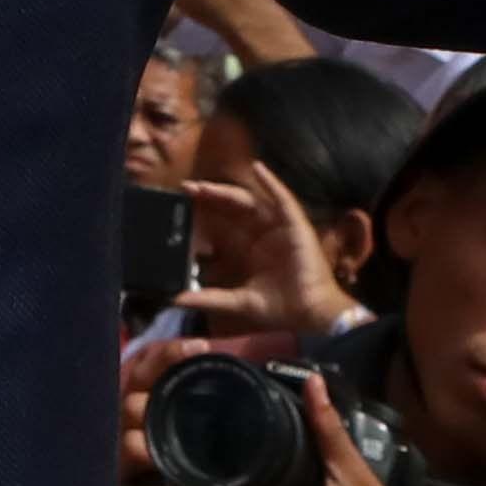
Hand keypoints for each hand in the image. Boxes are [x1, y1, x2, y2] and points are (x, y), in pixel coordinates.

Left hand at [177, 166, 347, 342]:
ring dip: (227, 191)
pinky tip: (258, 169)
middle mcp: (261, 233)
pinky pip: (283, 199)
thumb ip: (209, 299)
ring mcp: (278, 227)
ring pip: (250, 201)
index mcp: (247, 248)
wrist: (311, 316)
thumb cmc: (280, 308)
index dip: (202, 213)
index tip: (179, 205)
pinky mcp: (295, 225)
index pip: (221, 224)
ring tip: (204, 186)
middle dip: (208, 197)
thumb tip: (174, 300)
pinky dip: (272, 182)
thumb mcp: (239, 302)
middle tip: (185, 188)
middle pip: (230, 208)